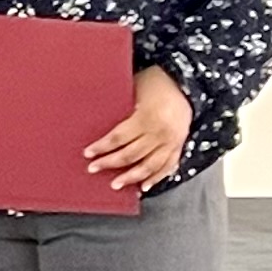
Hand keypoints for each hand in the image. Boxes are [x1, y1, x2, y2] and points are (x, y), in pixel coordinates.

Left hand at [82, 64, 192, 193]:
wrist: (184, 84)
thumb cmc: (154, 84)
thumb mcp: (134, 89)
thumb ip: (119, 107)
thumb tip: (93, 120)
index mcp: (147, 118)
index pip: (119, 138)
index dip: (102, 147)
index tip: (87, 153)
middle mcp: (161, 133)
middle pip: (131, 154)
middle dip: (110, 163)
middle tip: (93, 169)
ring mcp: (172, 141)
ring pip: (150, 166)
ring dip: (131, 177)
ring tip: (115, 184)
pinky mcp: (180, 146)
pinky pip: (168, 166)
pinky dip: (156, 178)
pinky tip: (143, 186)